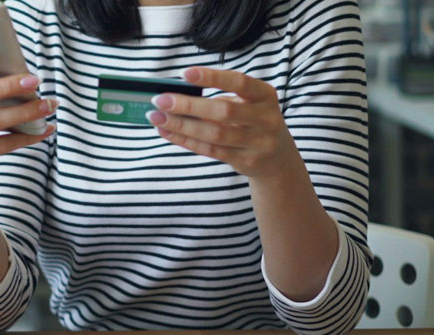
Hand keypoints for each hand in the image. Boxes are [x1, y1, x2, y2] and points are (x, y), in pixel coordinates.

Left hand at [146, 67, 299, 179]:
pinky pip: (210, 150)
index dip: (212, 78)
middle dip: (188, 105)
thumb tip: (176, 96)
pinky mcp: (246, 161)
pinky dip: (185, 140)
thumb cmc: (253, 122)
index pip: (239, 82)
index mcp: (265, 95)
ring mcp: (258, 142)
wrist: (277, 159)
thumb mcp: (247, 104)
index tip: (184, 73)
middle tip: (159, 100)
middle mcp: (266, 118)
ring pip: (213, 134)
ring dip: (181, 125)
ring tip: (156, 117)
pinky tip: (167, 131)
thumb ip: (220, 98)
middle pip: (223, 111)